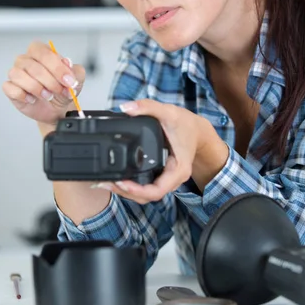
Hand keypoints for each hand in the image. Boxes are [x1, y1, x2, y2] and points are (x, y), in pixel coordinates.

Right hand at [2, 41, 85, 125]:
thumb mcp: (76, 80)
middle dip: (50, 81)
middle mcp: (26, 60)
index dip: (57, 68)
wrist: (57, 109)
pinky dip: (23, 95)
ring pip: (19, 75)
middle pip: (33, 66)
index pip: (44, 53)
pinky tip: (33, 99)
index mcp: (41, 53)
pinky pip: (10, 88)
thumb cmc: (62, 90)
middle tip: (60, 91)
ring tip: (48, 96)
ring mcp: (16, 73)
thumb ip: (75, 70)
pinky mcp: (10, 88)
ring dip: (36, 88)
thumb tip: (67, 63)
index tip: (68, 81)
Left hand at [95, 99, 228, 203]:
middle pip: (147, 196)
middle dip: (126, 193)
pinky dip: (131, 185)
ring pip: (145, 194)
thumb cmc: (187, 125)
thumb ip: (148, 107)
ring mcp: (166, 178)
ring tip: (107, 182)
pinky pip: (145, 186)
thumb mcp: (169, 112)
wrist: (198, 130)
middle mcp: (172, 179)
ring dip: (126, 192)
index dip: (137, 191)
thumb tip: (126, 108)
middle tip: (106, 183)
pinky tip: (117, 178)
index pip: (157, 191)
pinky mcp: (160, 175)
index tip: (122, 183)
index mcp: (178, 170)